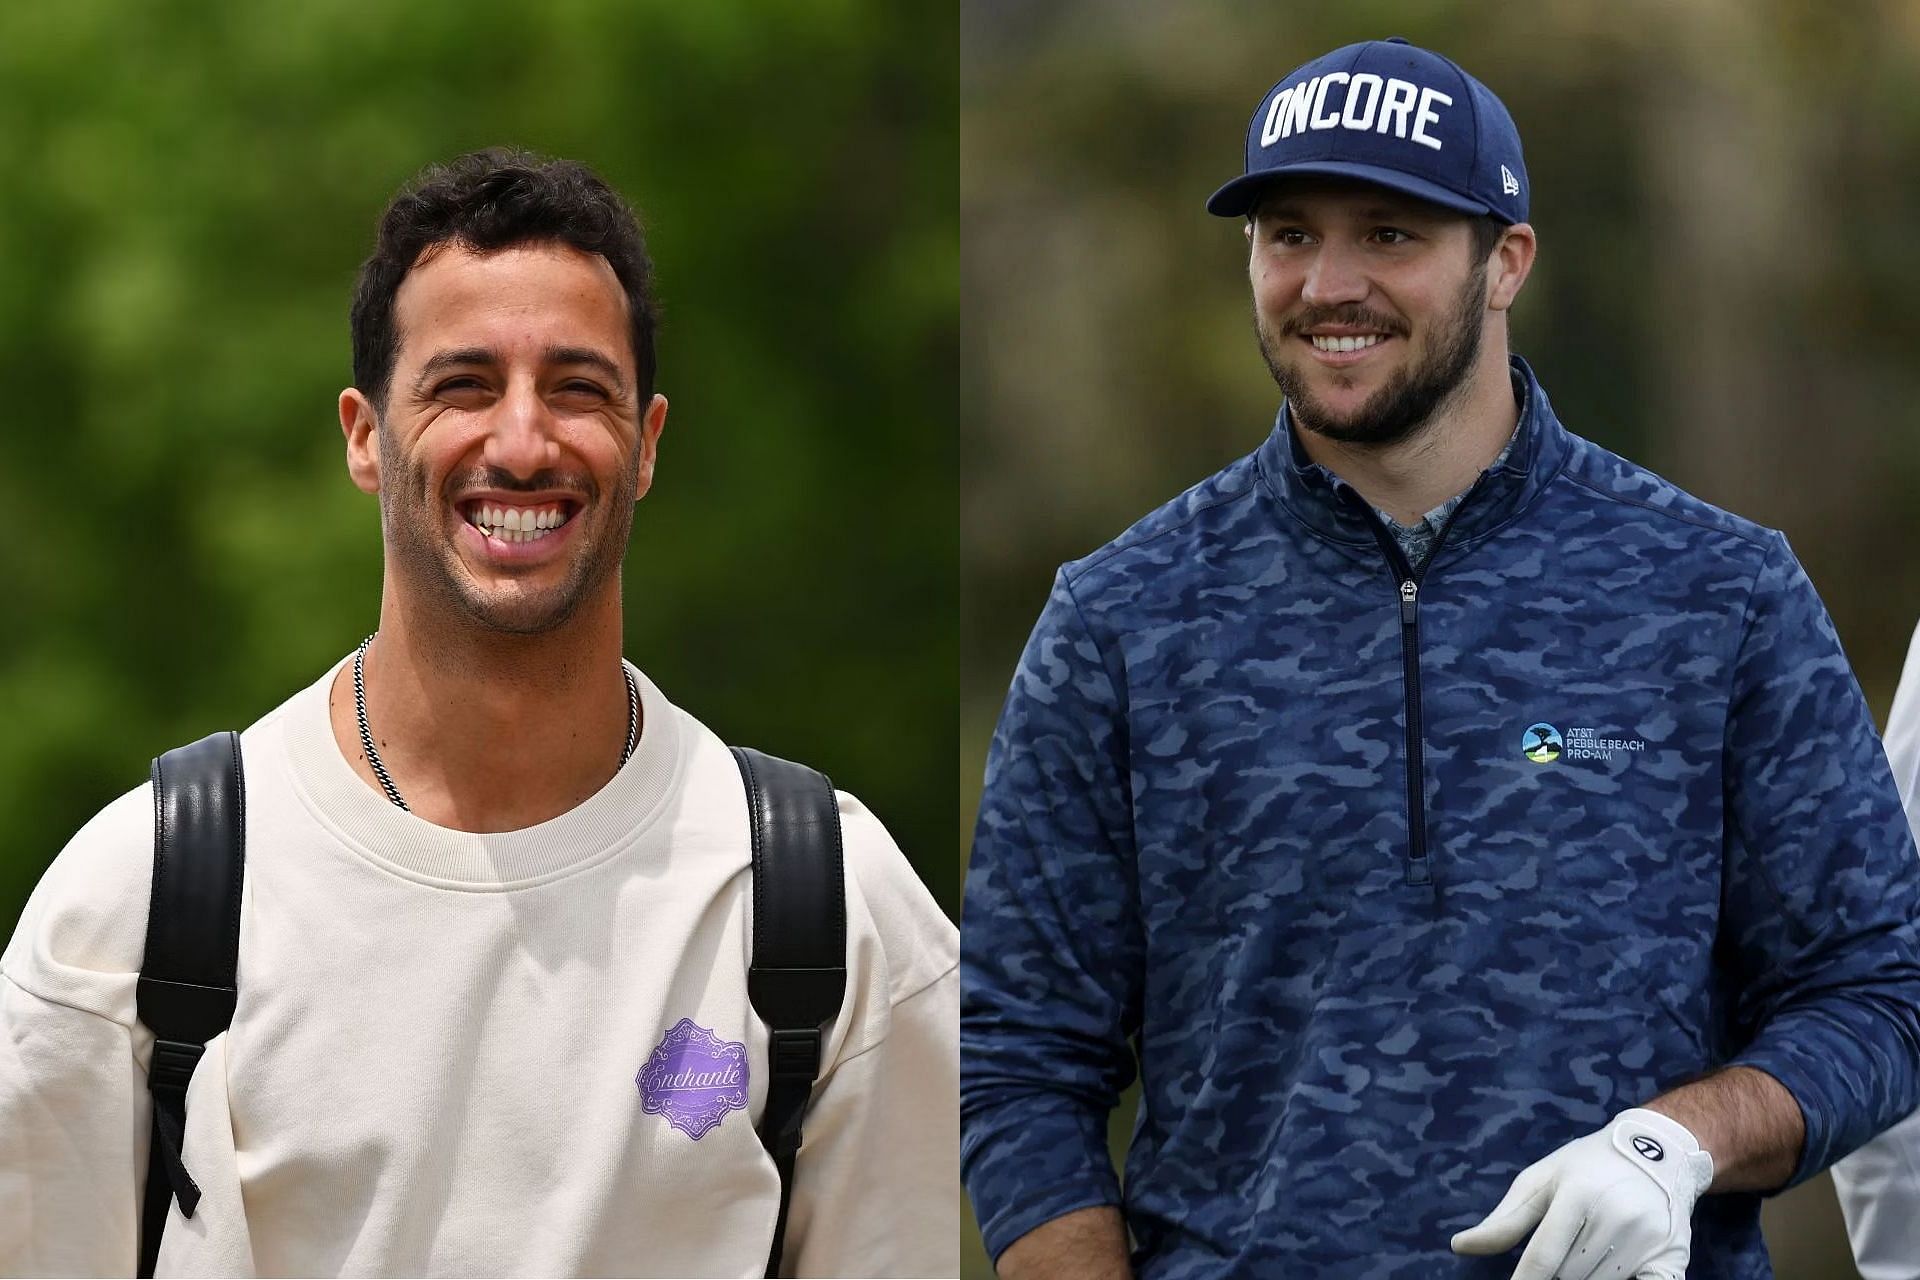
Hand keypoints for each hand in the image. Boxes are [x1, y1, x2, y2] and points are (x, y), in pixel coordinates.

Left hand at [1451, 1108, 1713, 1279]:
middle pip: (1568, 1276)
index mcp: (1577, 1194)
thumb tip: (1459, 1247)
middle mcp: (1615, 1216)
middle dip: (1556, 1275)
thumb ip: (1504, 1220)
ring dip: (1587, 1277)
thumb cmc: (1588, 1167)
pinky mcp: (1673, 1256)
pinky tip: (1612, 1269)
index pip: (1542, 1258)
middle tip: (1563, 1251)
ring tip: (1588, 1251)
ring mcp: (1648, 1238)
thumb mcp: (1541, 1180)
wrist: (1658, 1153)